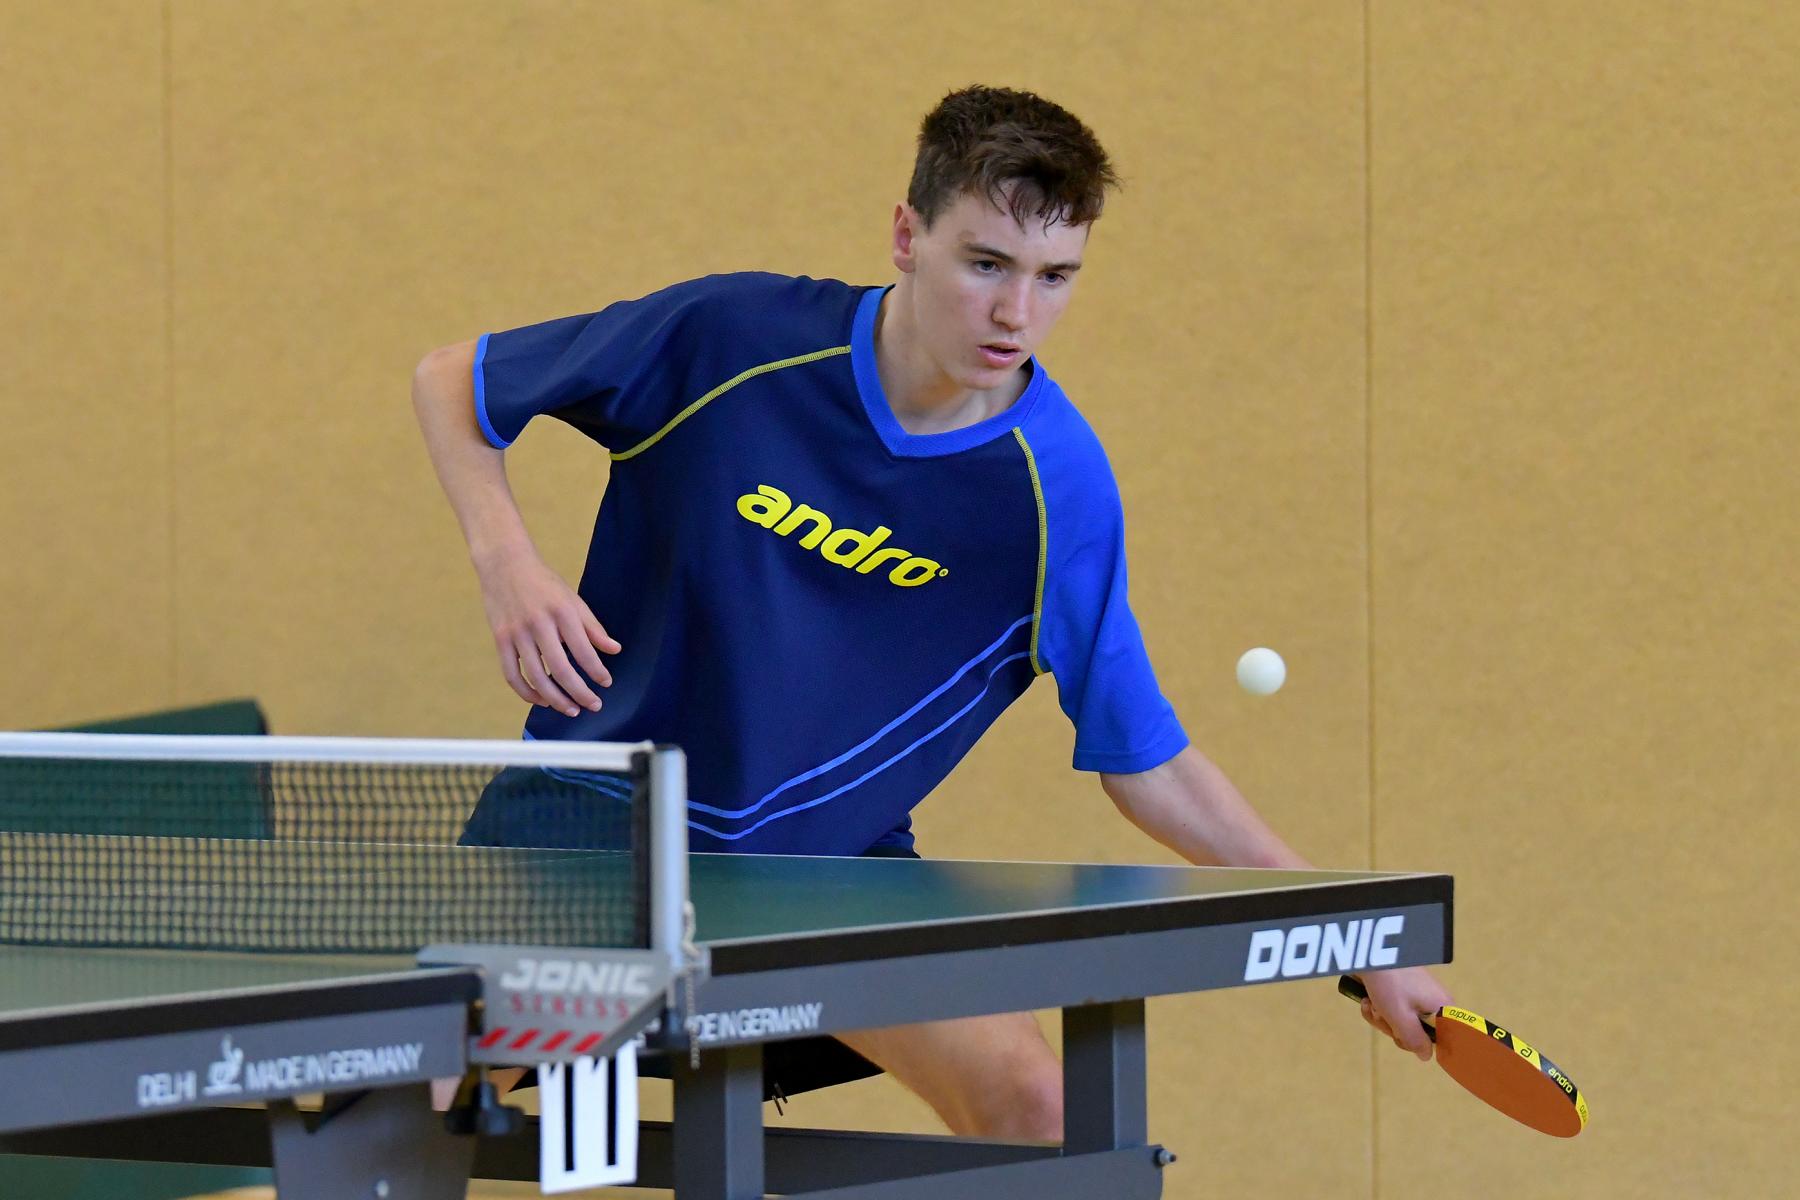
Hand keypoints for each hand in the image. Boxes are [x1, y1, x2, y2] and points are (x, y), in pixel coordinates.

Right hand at [475, 544, 619, 716]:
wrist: (505, 564)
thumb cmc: (543, 583)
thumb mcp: (572, 599)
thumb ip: (593, 627)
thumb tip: (614, 650)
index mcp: (562, 612)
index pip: (583, 651)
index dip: (597, 671)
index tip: (606, 683)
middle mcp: (539, 623)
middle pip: (561, 669)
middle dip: (580, 693)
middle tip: (594, 705)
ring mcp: (516, 633)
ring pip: (536, 677)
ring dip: (555, 699)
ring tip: (571, 709)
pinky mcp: (500, 639)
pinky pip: (512, 674)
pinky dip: (527, 692)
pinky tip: (542, 700)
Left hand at [1353, 966, 1452, 1061]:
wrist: (1370, 953)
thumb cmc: (1390, 984)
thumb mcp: (1401, 1017)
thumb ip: (1415, 1040)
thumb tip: (1426, 1055)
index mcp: (1443, 1009)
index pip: (1445, 1039)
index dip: (1424, 1045)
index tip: (1405, 1040)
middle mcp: (1434, 1004)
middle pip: (1418, 1034)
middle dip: (1394, 1029)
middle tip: (1384, 1017)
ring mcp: (1417, 997)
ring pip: (1401, 1024)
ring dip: (1381, 1018)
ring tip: (1371, 1004)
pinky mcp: (1403, 992)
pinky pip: (1392, 1011)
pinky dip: (1378, 1009)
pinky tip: (1366, 1000)